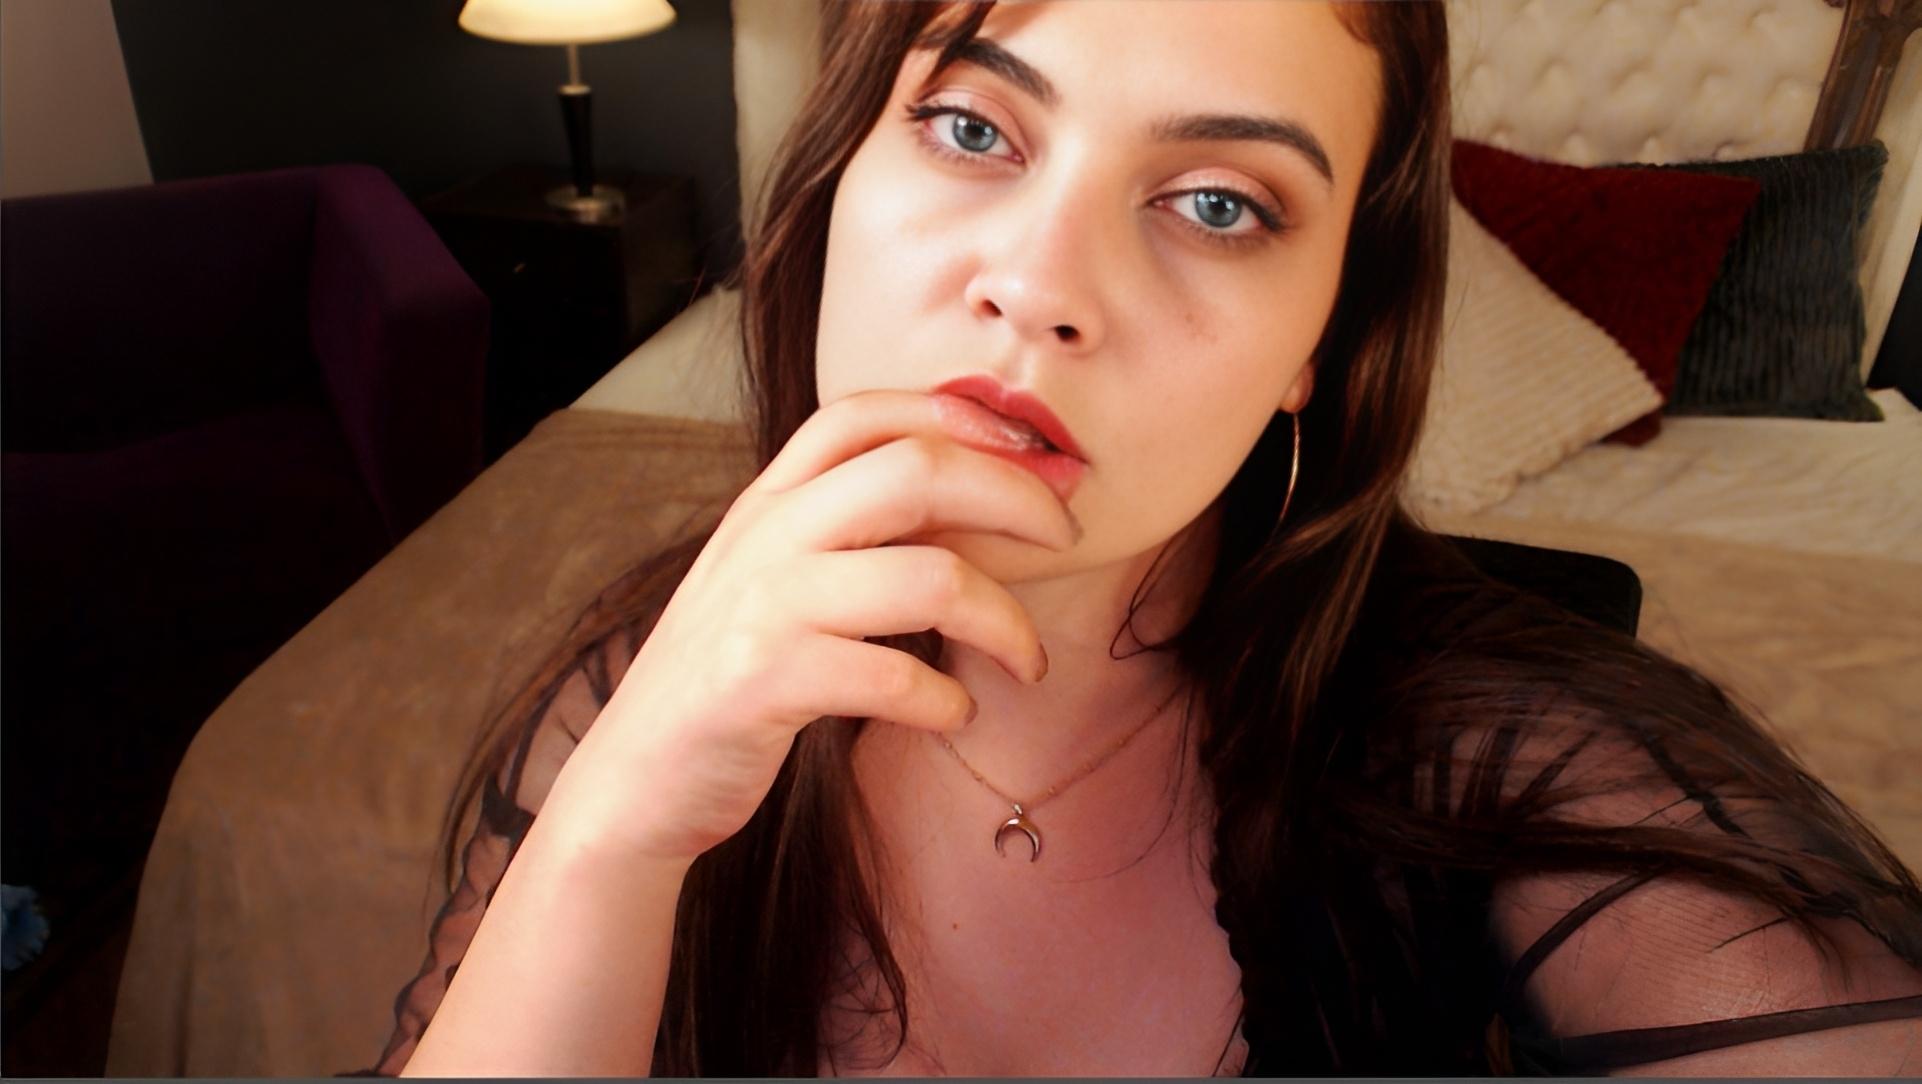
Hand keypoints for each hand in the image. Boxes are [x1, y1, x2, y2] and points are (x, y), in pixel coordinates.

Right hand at [539, 388, 1080, 864]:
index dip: (962, 416)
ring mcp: (762, 604)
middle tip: (1066, 536)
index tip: (1034, 450)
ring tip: (1028, 660)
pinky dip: (946, 700)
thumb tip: (990, 502)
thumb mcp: (781, 581)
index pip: (867, 412)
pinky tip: (954, 714)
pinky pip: (893, 677)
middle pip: (917, 471)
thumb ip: (855, 534)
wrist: (636, 779)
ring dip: (1006, 621)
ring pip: (929, 576)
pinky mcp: (763, 681)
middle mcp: (765, 534)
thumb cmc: (734, 677)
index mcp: (769, 499)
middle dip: (1015, 495)